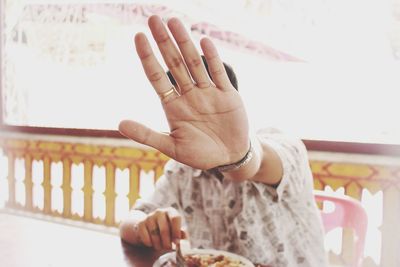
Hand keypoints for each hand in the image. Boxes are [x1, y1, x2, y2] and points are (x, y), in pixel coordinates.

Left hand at [119, 15, 248, 169]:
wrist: (229, 157)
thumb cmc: (200, 154)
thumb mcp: (172, 147)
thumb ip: (147, 135)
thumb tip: (119, 124)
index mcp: (173, 106)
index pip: (156, 77)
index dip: (148, 57)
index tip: (139, 37)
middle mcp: (189, 94)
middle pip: (174, 64)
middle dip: (163, 42)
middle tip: (153, 19)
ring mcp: (208, 92)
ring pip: (194, 63)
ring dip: (184, 43)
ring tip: (174, 22)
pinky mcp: (227, 94)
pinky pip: (218, 72)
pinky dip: (212, 57)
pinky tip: (204, 40)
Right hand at [137, 207, 184, 249]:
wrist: (149, 228)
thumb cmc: (167, 230)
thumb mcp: (176, 231)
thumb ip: (182, 234)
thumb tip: (183, 238)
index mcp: (171, 211)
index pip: (175, 218)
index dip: (176, 232)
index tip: (176, 242)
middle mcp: (160, 212)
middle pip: (164, 229)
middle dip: (167, 242)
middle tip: (168, 248)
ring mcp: (149, 217)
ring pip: (154, 235)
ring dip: (158, 244)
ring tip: (160, 246)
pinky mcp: (140, 223)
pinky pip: (146, 237)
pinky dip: (149, 243)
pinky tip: (152, 243)